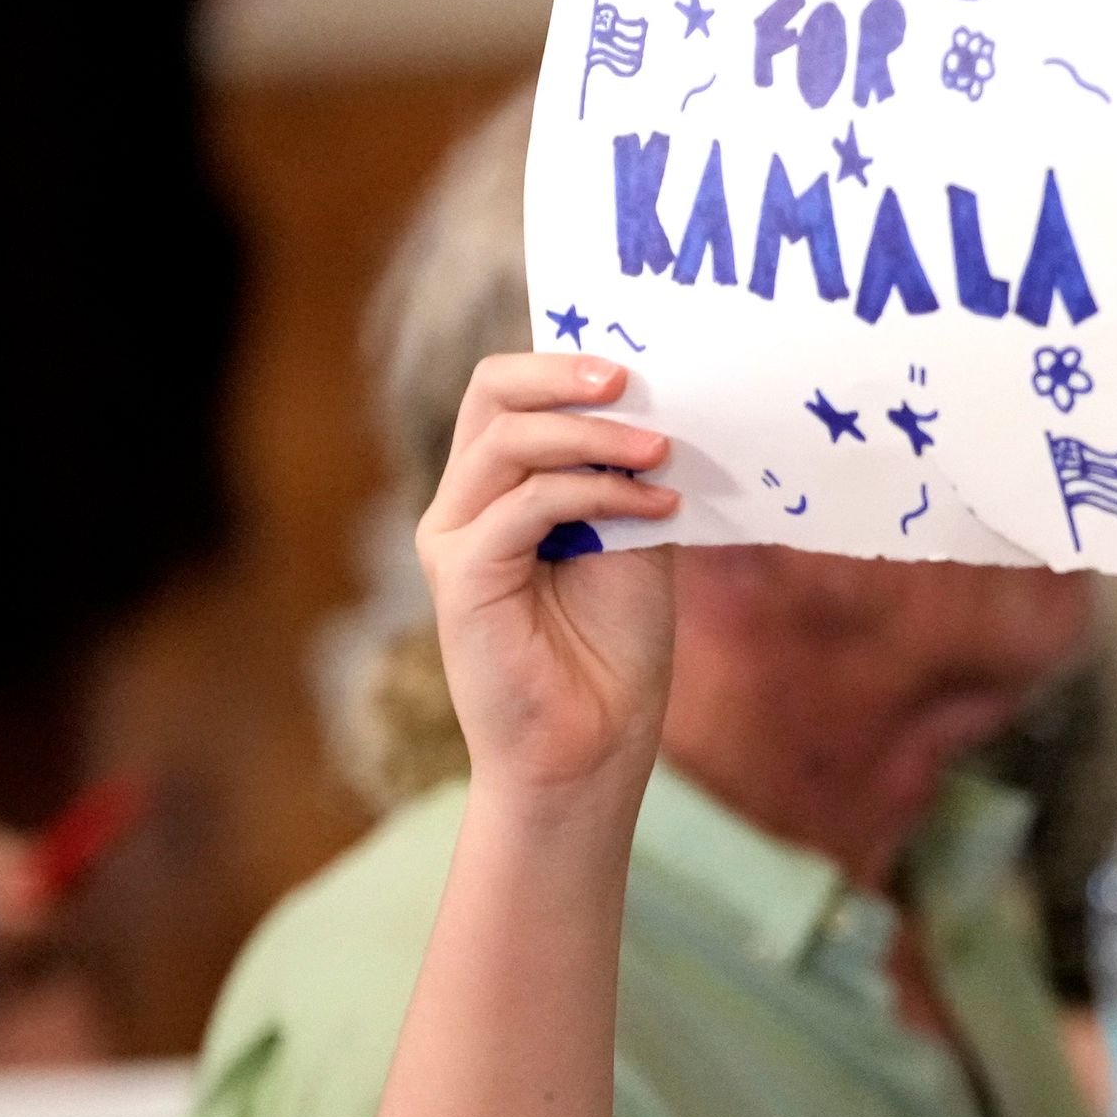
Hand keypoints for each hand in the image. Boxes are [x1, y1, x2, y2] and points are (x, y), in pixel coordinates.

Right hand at [417, 355, 680, 798]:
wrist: (593, 750)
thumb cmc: (612, 654)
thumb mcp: (634, 540)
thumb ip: (628, 478)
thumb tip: (661, 408)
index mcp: (498, 491)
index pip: (507, 394)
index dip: (564, 367)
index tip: (640, 368)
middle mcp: (464, 505)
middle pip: (489, 393)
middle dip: (563, 375)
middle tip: (635, 381)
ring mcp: (454, 538)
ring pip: (507, 440)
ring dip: (593, 436)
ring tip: (662, 452)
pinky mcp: (461, 576)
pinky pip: (526, 504)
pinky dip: (596, 492)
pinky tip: (655, 506)